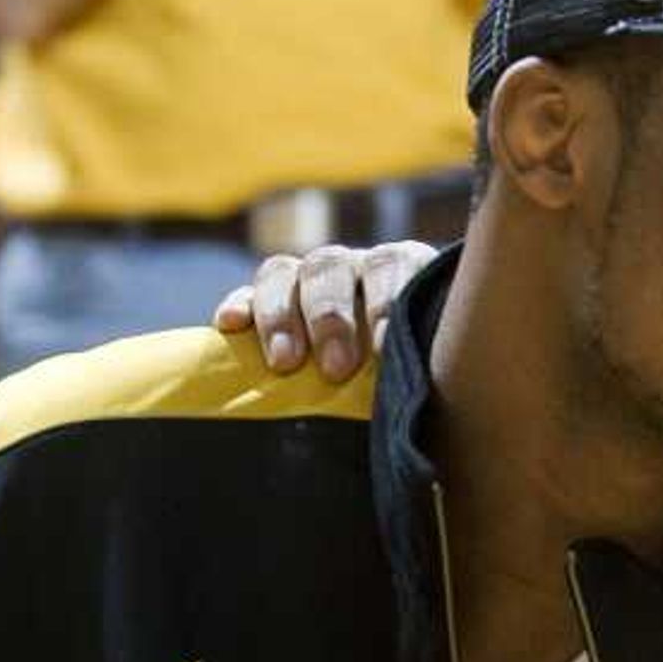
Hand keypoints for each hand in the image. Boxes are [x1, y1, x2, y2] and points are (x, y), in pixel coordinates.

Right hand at [214, 239, 436, 378]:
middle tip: (335, 368)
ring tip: (284, 363)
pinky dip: (239, 305)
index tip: (382, 345)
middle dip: (330, 318)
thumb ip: (422, 366)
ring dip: (281, 316)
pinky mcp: (268, 296)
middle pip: (332, 268)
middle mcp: (354, 265)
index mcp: (402, 270)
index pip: (394, 264)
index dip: (386, 299)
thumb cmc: (417, 378)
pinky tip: (229, 324)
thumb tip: (433, 397)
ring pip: (285, 273)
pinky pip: (248, 292)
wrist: (390, 389)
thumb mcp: (426, 369)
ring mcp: (308, 276)